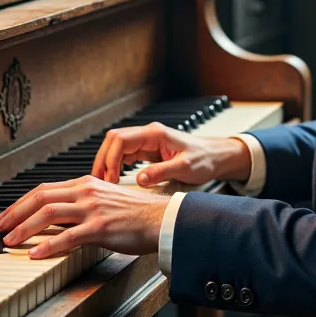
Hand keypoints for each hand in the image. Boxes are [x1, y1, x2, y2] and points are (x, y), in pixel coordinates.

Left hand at [0, 178, 168, 258]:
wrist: (161, 219)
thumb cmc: (136, 214)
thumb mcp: (104, 201)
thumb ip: (81, 205)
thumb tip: (57, 218)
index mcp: (85, 184)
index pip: (44, 190)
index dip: (20, 203)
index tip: (6, 216)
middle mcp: (86, 192)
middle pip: (40, 198)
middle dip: (14, 214)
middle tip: (0, 228)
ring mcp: (92, 209)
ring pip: (48, 214)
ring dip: (24, 229)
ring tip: (10, 242)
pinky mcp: (100, 227)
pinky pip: (67, 237)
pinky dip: (47, 245)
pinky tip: (35, 254)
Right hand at [90, 121, 251, 188]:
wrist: (216, 157)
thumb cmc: (204, 159)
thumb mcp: (185, 167)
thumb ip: (162, 172)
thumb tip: (140, 180)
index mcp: (155, 134)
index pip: (121, 139)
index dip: (110, 158)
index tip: (109, 177)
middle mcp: (148, 134)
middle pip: (114, 140)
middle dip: (103, 159)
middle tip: (99, 181)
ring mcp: (147, 141)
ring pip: (117, 147)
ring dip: (107, 162)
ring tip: (103, 182)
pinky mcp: (148, 150)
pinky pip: (125, 154)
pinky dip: (116, 165)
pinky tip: (114, 178)